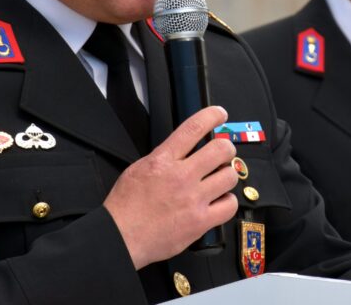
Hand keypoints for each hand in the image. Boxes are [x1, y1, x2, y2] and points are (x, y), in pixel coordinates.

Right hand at [104, 105, 238, 269]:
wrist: (121, 237)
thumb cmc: (126, 206)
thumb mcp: (138, 168)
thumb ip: (163, 157)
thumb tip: (183, 149)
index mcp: (163, 160)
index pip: (193, 128)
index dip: (212, 115)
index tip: (220, 114)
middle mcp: (181, 177)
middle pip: (221, 150)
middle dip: (226, 148)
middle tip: (223, 154)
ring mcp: (193, 199)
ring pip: (229, 176)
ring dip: (227, 176)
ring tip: (219, 180)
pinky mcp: (200, 221)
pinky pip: (230, 206)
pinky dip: (227, 202)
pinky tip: (219, 201)